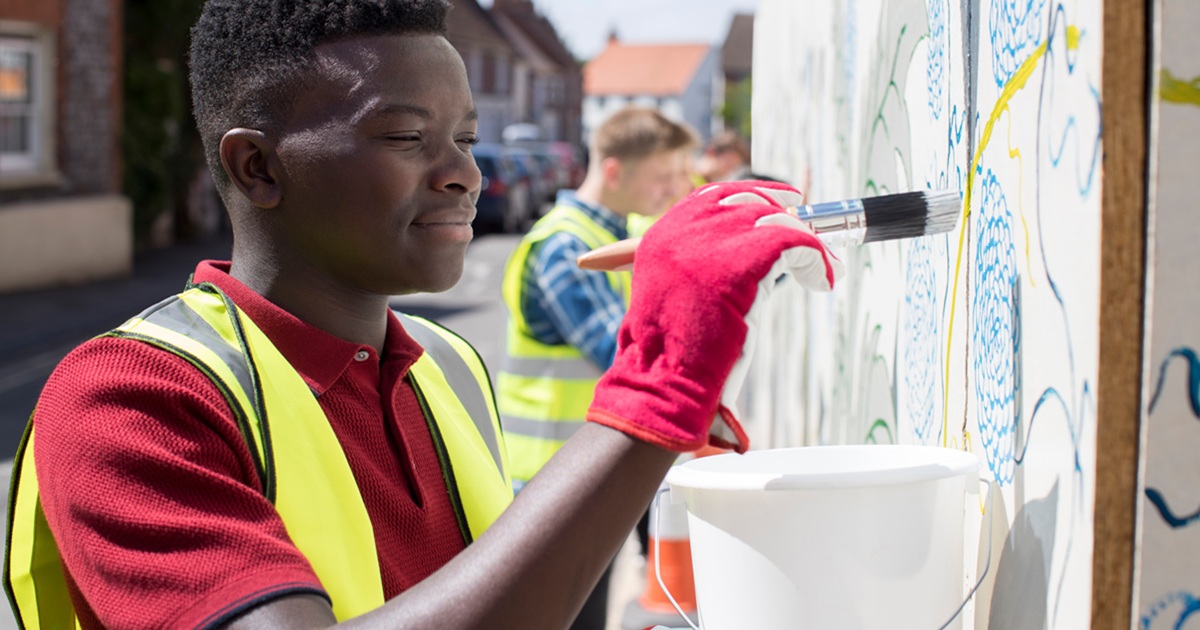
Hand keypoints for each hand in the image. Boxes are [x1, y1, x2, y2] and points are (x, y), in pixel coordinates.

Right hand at [583, 180, 842, 452]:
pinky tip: (823, 281)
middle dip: (784, 212)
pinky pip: (797, 244)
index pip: (711, 198)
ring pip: (776, 221)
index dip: (752, 195)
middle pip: (747, 201)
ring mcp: (712, 243)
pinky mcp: (744, 260)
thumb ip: (699, 271)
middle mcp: (684, 231)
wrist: (666, 381)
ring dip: (807, 242)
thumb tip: (748, 257)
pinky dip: (818, 260)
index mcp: (663, 237)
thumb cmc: (673, 356)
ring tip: (823, 267)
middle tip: (810, 233)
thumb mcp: (676, 300)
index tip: (783, 203)